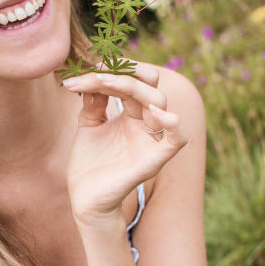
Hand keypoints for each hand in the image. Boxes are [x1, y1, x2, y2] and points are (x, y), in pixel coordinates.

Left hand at [63, 63, 187, 225]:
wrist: (85, 199)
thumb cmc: (89, 165)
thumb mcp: (88, 125)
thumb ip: (93, 101)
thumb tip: (97, 77)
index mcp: (132, 114)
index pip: (133, 81)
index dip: (113, 69)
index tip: (87, 67)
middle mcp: (146, 123)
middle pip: (149, 84)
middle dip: (124, 72)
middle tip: (95, 72)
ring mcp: (152, 140)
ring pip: (158, 102)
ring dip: (131, 86)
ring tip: (103, 83)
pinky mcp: (155, 160)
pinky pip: (179, 138)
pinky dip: (173, 123)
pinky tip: (153, 113)